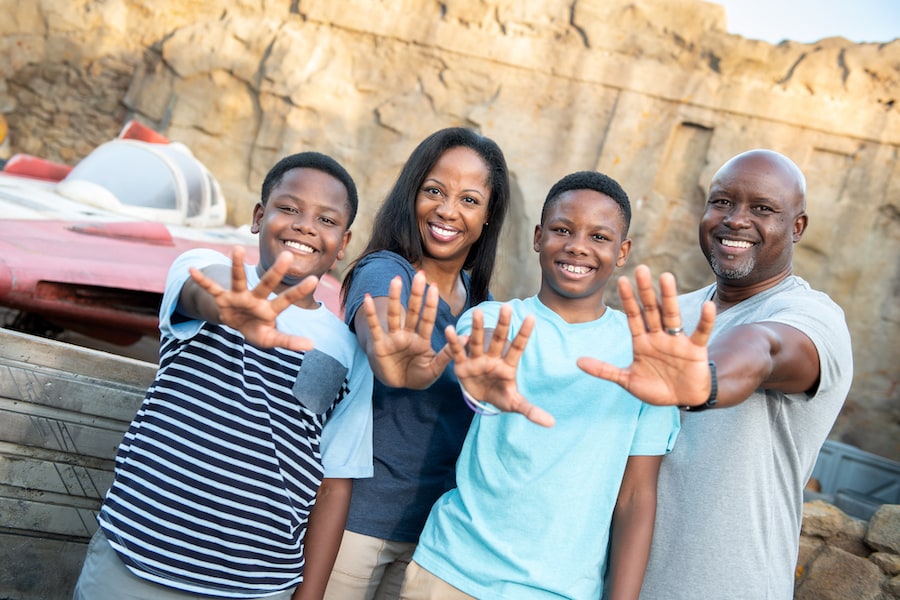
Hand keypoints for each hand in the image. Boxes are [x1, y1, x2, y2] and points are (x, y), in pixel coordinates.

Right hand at [189, 246, 316, 351]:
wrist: (237, 324)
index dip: (298, 291)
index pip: (286, 300)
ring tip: (237, 249)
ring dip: (237, 265)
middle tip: (289, 255)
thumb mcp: (271, 339)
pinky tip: (192, 270)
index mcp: (270, 309)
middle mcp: (256, 298)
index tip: (314, 279)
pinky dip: (202, 281)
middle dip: (276, 272)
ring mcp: (239, 296)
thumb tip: (312, 345)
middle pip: (267, 283)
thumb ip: (289, 341)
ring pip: (238, 279)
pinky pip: (212, 288)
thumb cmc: (258, 330)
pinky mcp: (223, 298)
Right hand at [360, 271, 452, 388]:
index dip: (430, 304)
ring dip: (394, 298)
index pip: (427, 319)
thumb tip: (466, 337)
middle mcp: (408, 335)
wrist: (398, 387)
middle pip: (413, 312)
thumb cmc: (418, 377)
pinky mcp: (380, 345)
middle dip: (416, 294)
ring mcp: (393, 339)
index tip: (434, 286)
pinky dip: (371, 314)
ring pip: (394, 315)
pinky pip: (375, 327)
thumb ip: (447, 354)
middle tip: (420, 274)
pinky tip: (367, 298)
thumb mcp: (434, 368)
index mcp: (422, 340)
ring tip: (395, 280)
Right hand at [446, 304, 553, 426]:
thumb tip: (551, 423)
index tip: (531, 317)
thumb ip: (531, 411)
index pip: (518, 348)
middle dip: (502, 325)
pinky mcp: (462, 365)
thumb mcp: (515, 404)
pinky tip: (449, 330)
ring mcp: (477, 360)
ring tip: (477, 312)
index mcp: (508, 366)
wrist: (480, 398)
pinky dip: (454, 342)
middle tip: (506, 307)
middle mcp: (493, 359)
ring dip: (477, 328)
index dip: (523, 334)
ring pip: (477, 342)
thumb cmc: (500, 396)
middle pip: (498, 340)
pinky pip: (457, 352)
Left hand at [576, 264, 715, 406]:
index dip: (628, 299)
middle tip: (641, 268)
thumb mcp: (627, 380)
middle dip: (645, 291)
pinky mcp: (695, 349)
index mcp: (642, 341)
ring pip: (672, 315)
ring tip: (666, 277)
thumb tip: (577, 361)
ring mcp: (677, 341)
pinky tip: (707, 306)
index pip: (633, 316)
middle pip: (651, 309)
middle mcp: (659, 336)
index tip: (621, 280)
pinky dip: (704, 320)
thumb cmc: (656, 388)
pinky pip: (700, 332)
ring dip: (669, 297)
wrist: (683, 400)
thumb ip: (604, 370)